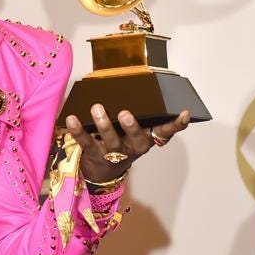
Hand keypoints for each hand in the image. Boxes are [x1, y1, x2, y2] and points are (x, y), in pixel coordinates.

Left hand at [65, 105, 189, 182]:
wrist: (103, 171)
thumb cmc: (120, 141)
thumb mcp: (132, 131)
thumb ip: (137, 113)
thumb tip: (132, 83)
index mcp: (146, 138)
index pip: (165, 132)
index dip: (176, 124)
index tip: (184, 112)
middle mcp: (133, 147)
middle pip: (136, 138)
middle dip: (132, 126)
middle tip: (125, 113)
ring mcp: (114, 153)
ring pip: (111, 141)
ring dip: (103, 124)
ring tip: (97, 108)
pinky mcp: (94, 155)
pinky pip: (86, 142)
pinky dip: (78, 130)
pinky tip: (71, 119)